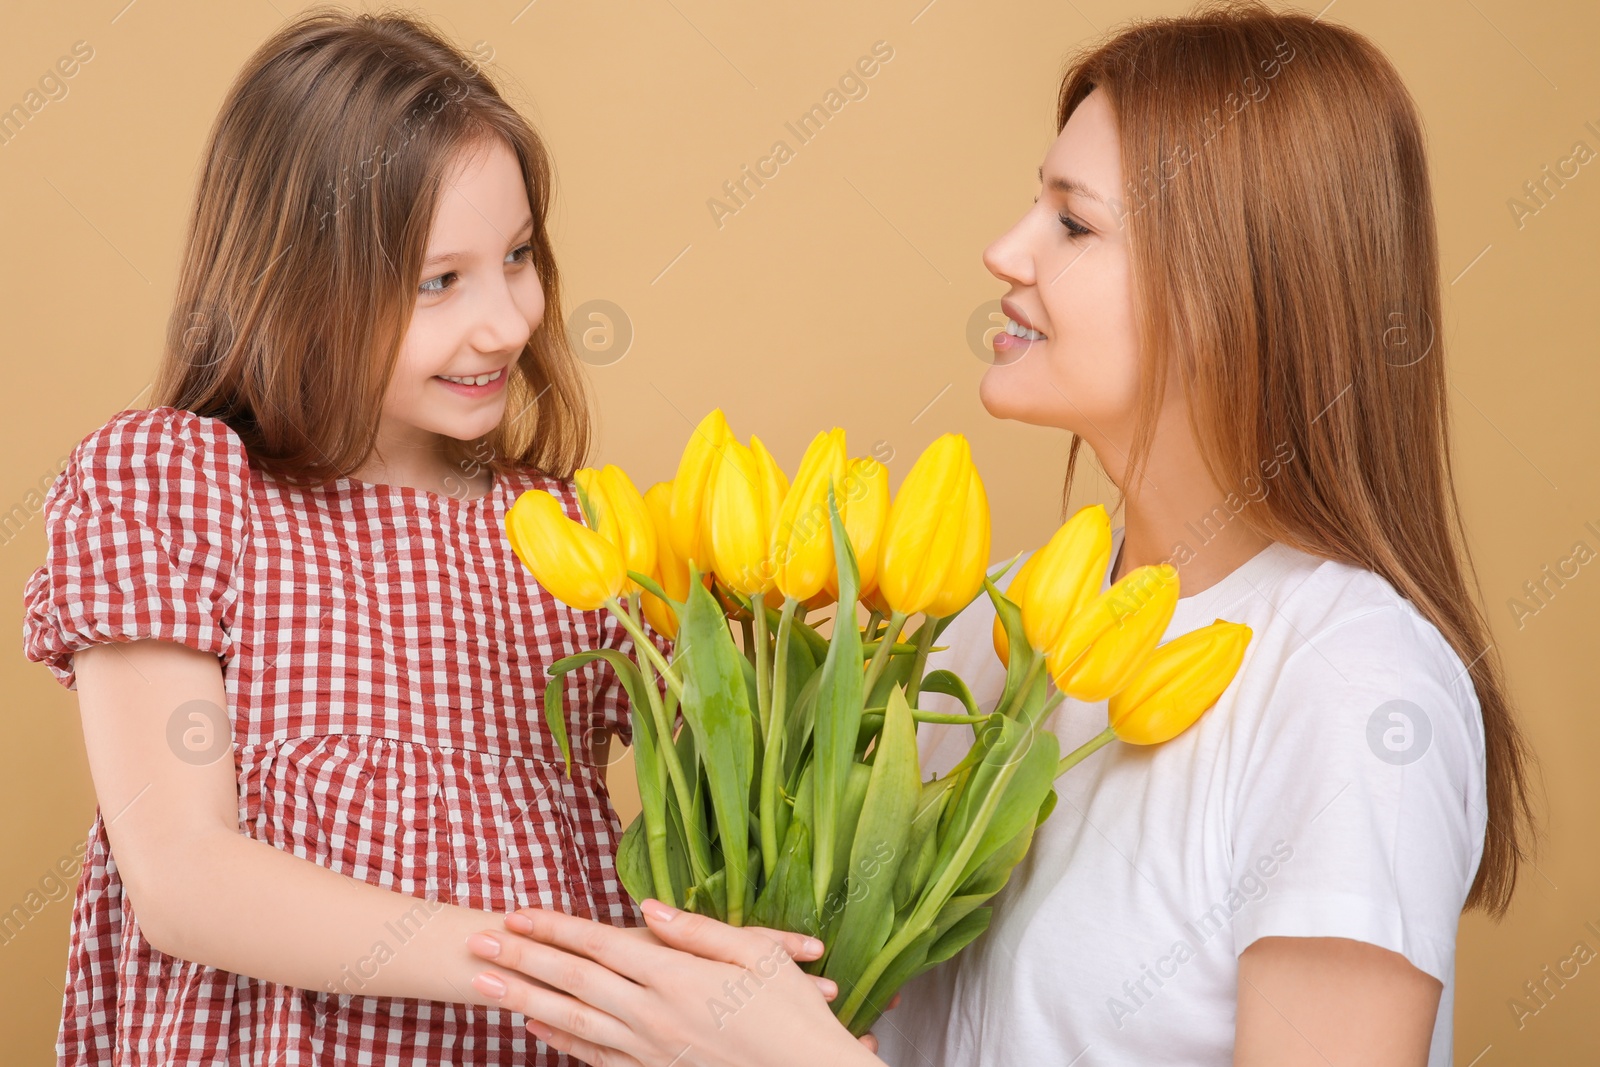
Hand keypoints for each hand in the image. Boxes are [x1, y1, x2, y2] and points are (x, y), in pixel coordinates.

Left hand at [465, 898, 882, 1066]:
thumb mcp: (758, 953)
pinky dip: (561, 1042)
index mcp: (679, 978)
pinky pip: (597, 1057)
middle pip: (574, 981)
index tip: (517, 912)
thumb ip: (697, 931)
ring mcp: (652, 1050)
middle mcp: (656, 1015)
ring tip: (486, 983)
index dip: (556, 927)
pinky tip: (536, 1027)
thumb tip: (647, 910)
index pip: (601, 945)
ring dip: (526, 999)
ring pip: (575, 1021)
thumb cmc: (793, 1011)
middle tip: (477, 942)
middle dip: (523, 958)